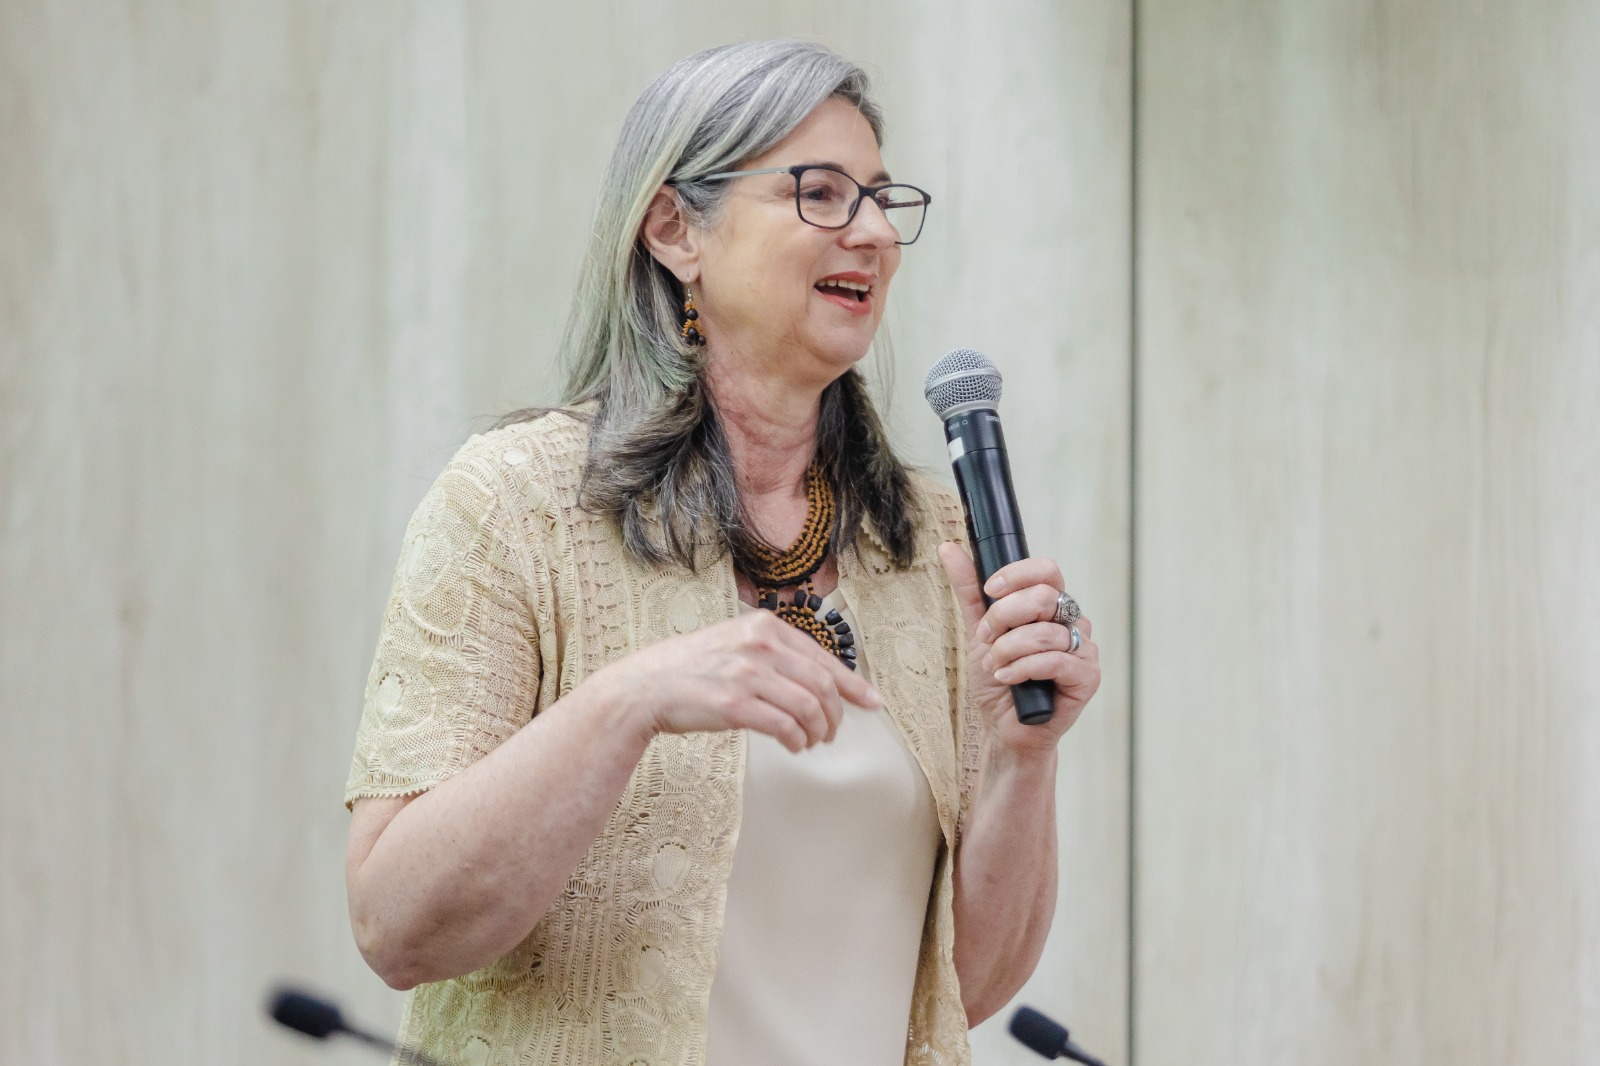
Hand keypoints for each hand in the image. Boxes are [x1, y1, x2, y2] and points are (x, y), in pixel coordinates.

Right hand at [586, 609, 882, 752]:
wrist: (644, 687)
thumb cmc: (691, 670)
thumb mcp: (735, 644)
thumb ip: (774, 654)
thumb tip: (819, 680)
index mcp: (763, 625)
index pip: (822, 657)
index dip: (852, 684)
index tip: (871, 702)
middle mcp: (758, 644)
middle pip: (822, 684)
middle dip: (835, 714)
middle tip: (832, 733)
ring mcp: (745, 672)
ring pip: (808, 706)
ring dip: (817, 731)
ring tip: (812, 742)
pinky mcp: (732, 703)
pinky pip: (784, 725)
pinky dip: (797, 740)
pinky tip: (794, 746)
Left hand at [938, 543, 1100, 755]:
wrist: (1005, 728)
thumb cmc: (999, 679)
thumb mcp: (979, 629)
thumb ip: (969, 590)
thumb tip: (948, 548)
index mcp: (1053, 606)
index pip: (1047, 570)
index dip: (1017, 575)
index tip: (990, 590)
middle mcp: (1074, 622)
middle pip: (1046, 597)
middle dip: (1005, 616)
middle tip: (986, 638)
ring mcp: (1084, 650)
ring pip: (1046, 633)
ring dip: (1009, 650)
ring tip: (996, 666)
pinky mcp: (1088, 677)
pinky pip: (1056, 661)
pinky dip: (1023, 669)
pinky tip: (1007, 678)